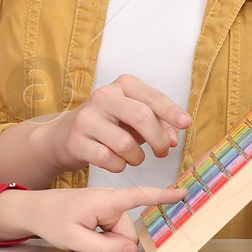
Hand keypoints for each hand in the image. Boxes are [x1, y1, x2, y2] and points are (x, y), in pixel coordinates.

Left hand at [0, 184, 187, 251]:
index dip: (161, 196)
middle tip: (85, 242)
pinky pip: (112, 230)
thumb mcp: (75, 240)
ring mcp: (106, 204)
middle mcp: (108, 198)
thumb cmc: (51, 220)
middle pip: (127, 229)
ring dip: (105, 241)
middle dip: (113, 242)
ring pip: (120, 232)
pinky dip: (102, 237)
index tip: (183, 193)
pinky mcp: (103, 210)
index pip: (138, 196)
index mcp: (103, 200)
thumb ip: (105, 248)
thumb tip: (132, 250)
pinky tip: (84, 234)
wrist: (33, 209)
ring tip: (81, 236)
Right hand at [46, 74, 190, 173]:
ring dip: (137, 158)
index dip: (171, 111)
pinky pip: (108, 159)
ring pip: (125, 144)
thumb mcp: (136, 119)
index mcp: (123, 86)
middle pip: (141, 117)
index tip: (186, 123)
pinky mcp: (76, 140)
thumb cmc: (111, 125)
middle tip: (163, 151)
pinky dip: (119, 166)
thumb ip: (159, 125)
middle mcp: (103, 96)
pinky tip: (116, 161)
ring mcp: (87, 118)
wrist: (66, 134)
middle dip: (158, 139)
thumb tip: (173, 139)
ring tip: (134, 157)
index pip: (152, 97)